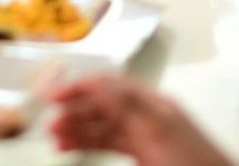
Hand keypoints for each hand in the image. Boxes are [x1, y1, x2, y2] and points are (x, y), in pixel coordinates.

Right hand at [49, 78, 231, 165]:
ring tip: (55, 141)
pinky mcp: (144, 155)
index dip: (81, 88)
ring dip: (79, 130)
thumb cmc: (188, 161)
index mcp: (152, 103)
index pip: (110, 86)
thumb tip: (93, 81)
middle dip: (76, 113)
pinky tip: (73, 148)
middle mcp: (146, 114)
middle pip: (104, 106)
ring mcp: (145, 136)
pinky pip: (111, 143)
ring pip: (104, 127)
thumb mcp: (157, 131)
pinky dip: (91, 144)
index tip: (53, 98)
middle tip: (50, 127)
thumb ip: (124, 105)